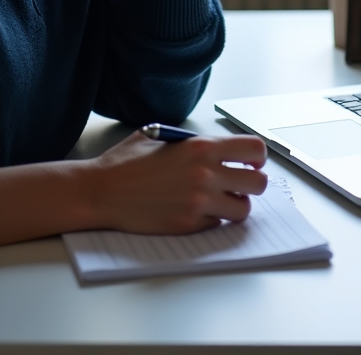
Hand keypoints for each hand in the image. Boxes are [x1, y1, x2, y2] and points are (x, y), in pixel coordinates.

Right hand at [86, 131, 267, 233]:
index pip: (254, 149)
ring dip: (235, 204)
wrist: (102, 191)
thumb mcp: (161, 135)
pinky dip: (213, 219)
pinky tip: (197, 211)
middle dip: (252, 183)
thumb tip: (216, 147)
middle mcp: (205, 174)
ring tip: (220, 200)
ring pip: (243, 209)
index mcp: (201, 147)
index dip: (257, 157)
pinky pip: (218, 224)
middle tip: (239, 183)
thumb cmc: (127, 162)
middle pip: (258, 183)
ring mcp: (199, 202)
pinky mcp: (188, 225)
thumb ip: (192, 141)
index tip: (251, 161)